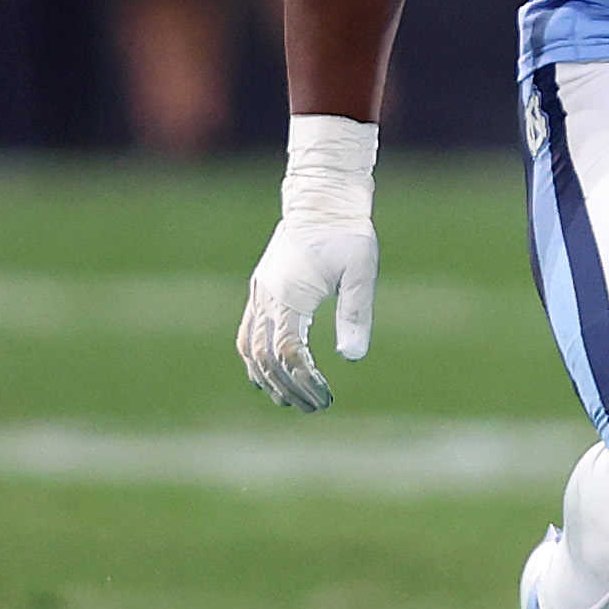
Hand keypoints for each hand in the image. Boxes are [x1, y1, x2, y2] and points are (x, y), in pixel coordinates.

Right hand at [240, 117, 378, 410]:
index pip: (289, 351)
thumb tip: (351, 359)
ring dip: (268, 379)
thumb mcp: (361, 270)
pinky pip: (247, 334)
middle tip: (316, 407)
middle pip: (264, 358)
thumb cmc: (348, 234)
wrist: (323, 201)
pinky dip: (255, 360)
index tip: (327, 395)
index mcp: (289, 295)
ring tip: (292, 402)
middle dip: (288, 387)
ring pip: (249, 349)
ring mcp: (260, 295)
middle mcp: (267, 298)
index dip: (305, 379)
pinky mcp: (262, 291)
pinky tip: (268, 378)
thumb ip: (357, 313)